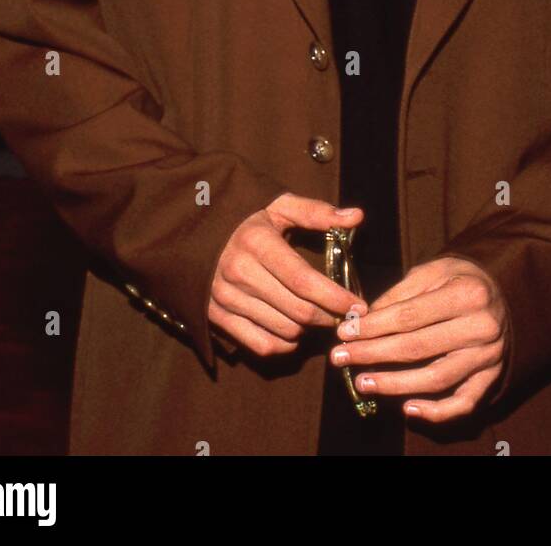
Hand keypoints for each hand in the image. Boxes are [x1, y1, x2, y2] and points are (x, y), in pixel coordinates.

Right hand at [208, 194, 367, 356]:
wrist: (191, 226)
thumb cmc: (243, 215)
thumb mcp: (277, 204)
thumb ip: (316, 212)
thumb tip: (356, 217)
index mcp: (257, 242)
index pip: (305, 281)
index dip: (336, 297)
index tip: (358, 304)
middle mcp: (239, 273)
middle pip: (298, 311)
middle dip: (329, 316)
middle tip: (344, 313)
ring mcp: (225, 298)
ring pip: (284, 330)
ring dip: (308, 329)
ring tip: (317, 315)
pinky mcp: (216, 316)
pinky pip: (260, 345)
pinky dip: (284, 344)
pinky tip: (294, 330)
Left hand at [331, 256, 508, 422]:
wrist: (502, 293)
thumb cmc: (460, 279)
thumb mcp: (432, 272)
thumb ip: (399, 295)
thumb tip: (364, 320)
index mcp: (467, 294)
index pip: (410, 316)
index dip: (374, 327)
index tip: (344, 333)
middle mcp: (481, 327)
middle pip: (418, 348)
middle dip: (374, 355)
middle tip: (341, 358)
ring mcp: (488, 356)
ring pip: (437, 379)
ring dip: (396, 385)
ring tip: (363, 383)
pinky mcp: (492, 377)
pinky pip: (463, 402)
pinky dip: (436, 411)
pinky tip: (407, 408)